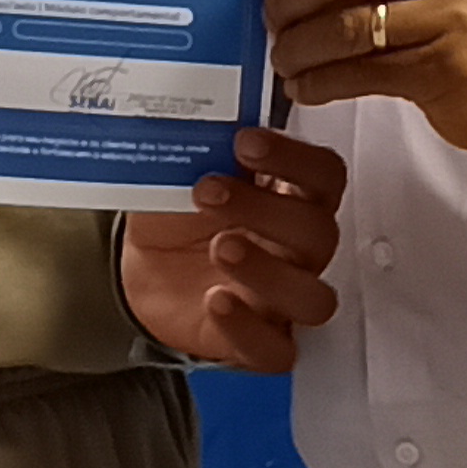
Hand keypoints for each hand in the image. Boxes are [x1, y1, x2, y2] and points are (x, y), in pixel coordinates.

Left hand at [122, 128, 345, 371]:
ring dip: (269, 271)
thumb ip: (203, 149)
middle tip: (208, 191)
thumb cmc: (178, 215)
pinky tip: (216, 300)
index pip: (325, 176)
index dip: (295, 159)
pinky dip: (249, 328)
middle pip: (320, 234)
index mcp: (291, 198)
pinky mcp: (260, 344)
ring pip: (314, 299)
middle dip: (266, 210)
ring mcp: (283, 301)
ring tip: (221, 247)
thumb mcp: (184, 172)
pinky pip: (277, 352)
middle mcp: (298, 251)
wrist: (141, 270)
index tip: (245, 142)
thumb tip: (203, 115)